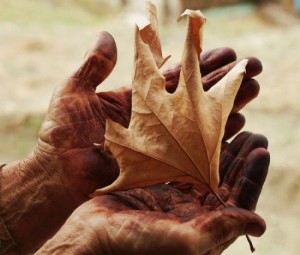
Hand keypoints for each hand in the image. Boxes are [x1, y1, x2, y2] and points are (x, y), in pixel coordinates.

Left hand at [35, 32, 261, 204]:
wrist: (61, 174)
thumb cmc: (63, 133)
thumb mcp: (75, 91)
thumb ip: (95, 65)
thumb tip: (111, 33)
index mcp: (137, 97)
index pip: (174, 75)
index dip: (198, 62)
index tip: (226, 51)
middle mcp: (154, 117)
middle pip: (193, 94)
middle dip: (222, 80)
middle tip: (251, 67)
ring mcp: (161, 139)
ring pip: (200, 117)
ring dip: (227, 104)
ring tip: (253, 89)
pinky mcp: (163, 162)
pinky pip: (196, 147)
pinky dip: (217, 135)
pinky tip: (238, 124)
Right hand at [36, 132, 268, 254]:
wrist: (91, 236)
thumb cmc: (131, 245)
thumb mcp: (180, 241)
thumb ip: (217, 231)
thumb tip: (259, 223)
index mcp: (203, 230)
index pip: (238, 202)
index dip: (251, 177)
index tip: (261, 150)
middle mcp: (192, 214)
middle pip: (224, 183)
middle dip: (239, 160)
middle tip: (253, 136)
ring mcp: (174, 198)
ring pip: (203, 170)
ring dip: (218, 150)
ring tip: (233, 129)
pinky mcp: (156, 185)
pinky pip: (181, 162)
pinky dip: (191, 147)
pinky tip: (198, 131)